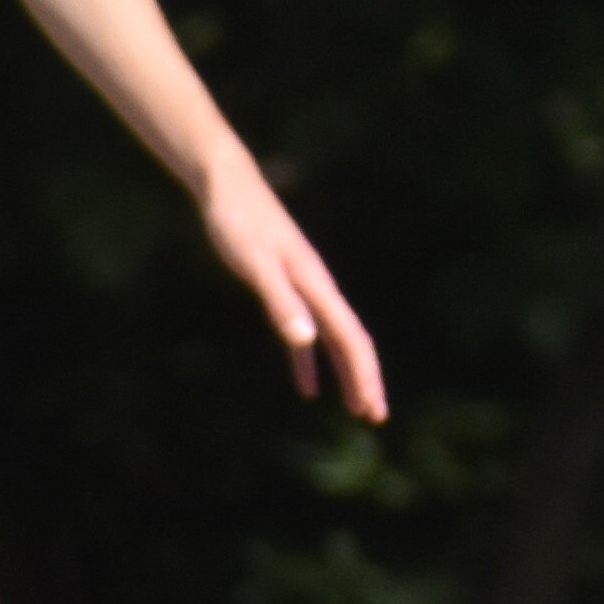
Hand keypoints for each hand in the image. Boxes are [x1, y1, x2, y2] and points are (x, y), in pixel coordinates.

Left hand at [200, 152, 385, 423]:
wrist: (228, 186)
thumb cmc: (237, 222)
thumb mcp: (254, 264)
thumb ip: (279, 302)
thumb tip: (306, 341)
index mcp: (316, 286)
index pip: (350, 339)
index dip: (364, 376)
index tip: (373, 410)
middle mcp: (318, 289)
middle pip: (351, 342)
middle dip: (365, 381)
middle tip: (376, 418)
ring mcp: (303, 289)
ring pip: (334, 340)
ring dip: (345, 374)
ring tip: (355, 408)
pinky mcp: (284, 288)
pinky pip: (305, 334)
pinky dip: (309, 363)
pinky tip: (307, 388)